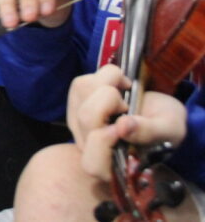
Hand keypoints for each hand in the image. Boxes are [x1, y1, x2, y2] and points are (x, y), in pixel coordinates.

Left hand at [67, 65, 187, 181]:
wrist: (157, 113)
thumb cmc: (164, 127)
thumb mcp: (170, 130)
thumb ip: (150, 131)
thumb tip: (123, 126)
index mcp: (112, 167)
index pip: (92, 163)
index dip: (105, 139)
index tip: (127, 121)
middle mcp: (89, 148)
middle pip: (87, 117)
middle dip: (111, 99)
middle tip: (129, 103)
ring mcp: (78, 126)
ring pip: (80, 94)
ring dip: (106, 83)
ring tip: (125, 90)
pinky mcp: (74, 106)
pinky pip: (79, 85)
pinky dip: (100, 78)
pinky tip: (115, 87)